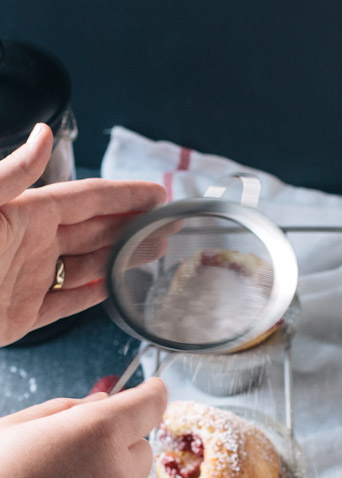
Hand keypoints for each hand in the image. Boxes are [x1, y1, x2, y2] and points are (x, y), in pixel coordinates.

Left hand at [0, 123, 166, 344]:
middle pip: (95, 232)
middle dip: (132, 228)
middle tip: (167, 227)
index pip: (87, 199)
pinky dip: (91, 299)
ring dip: (121, 261)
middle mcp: (31, 245)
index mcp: (25, 214)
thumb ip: (13, 175)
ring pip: (87, 268)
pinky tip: (113, 291)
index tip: (156, 194)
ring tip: (154, 256)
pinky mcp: (22, 317)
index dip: (124, 195)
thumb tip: (43, 136)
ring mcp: (28, 281)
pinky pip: (65, 305)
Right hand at [0, 377, 166, 477]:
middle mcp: (114, 475)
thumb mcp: (16, 427)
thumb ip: (68, 410)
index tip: (153, 392)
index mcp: (96, 433)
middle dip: (120, 449)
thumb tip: (103, 403)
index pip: (149, 406)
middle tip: (79, 456)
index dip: (151, 396)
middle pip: (142, 452)